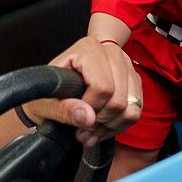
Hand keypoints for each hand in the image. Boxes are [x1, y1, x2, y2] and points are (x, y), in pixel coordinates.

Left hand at [28, 37, 142, 143]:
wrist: (61, 81)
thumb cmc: (50, 89)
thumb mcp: (45, 101)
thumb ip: (62, 109)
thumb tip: (87, 117)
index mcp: (88, 49)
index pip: (102, 86)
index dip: (90, 109)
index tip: (76, 118)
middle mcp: (111, 53)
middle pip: (118, 98)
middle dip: (99, 121)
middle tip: (82, 131)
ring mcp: (126, 66)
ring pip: (130, 106)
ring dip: (110, 126)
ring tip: (91, 133)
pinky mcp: (133, 81)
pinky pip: (136, 110)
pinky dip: (119, 125)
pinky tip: (102, 129)